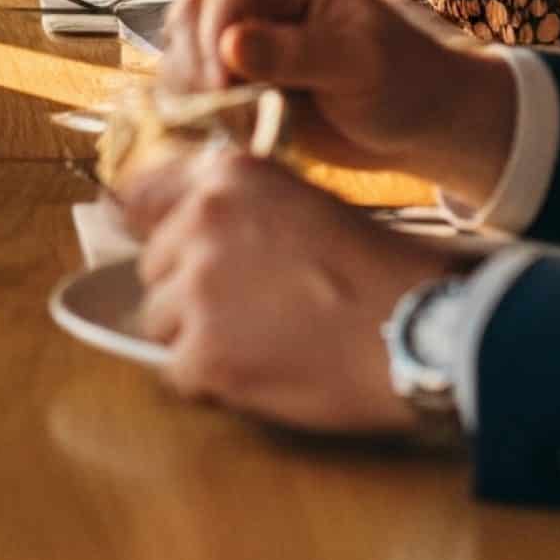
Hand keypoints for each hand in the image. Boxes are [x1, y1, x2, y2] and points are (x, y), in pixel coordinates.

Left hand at [120, 150, 464, 434]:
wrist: (415, 327)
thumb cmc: (374, 269)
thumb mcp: (299, 202)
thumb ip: (238, 206)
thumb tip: (185, 226)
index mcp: (225, 177)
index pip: (144, 199)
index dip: (163, 234)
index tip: (172, 256)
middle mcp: (200, 220)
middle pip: (155, 267)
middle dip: (188, 291)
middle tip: (247, 312)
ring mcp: (196, 288)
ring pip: (159, 320)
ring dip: (196, 337)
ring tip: (257, 344)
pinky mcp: (203, 353)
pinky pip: (178, 372)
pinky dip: (211, 382)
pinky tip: (260, 373)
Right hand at [160, 0, 515, 207]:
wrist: (414, 124)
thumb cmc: (402, 82)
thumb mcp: (358, 66)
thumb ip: (295, 54)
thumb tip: (229, 44)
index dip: (217, 28)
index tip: (223, 84)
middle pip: (194, 10)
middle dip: (201, 64)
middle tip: (227, 113)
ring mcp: (242, 31)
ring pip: (183, 46)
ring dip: (195, 89)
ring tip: (236, 127)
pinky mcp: (233, 72)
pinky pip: (191, 81)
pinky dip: (196, 108)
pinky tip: (227, 131)